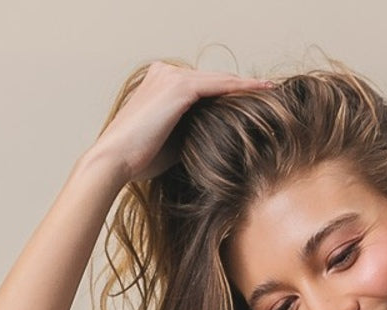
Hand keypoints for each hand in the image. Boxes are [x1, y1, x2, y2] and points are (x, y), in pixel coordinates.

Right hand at [89, 60, 273, 184]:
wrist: (115, 159)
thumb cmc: (139, 158)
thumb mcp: (171, 141)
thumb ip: (191, 131)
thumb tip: (217, 138)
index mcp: (159, 83)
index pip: (202, 86)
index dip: (227, 93)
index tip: (251, 101)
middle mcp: (165, 73)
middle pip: (212, 79)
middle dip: (240, 86)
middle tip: (269, 91)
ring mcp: (171, 77)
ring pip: (218, 79)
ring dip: (246, 85)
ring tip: (271, 90)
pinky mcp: (179, 88)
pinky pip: (218, 85)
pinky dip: (240, 87)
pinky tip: (260, 90)